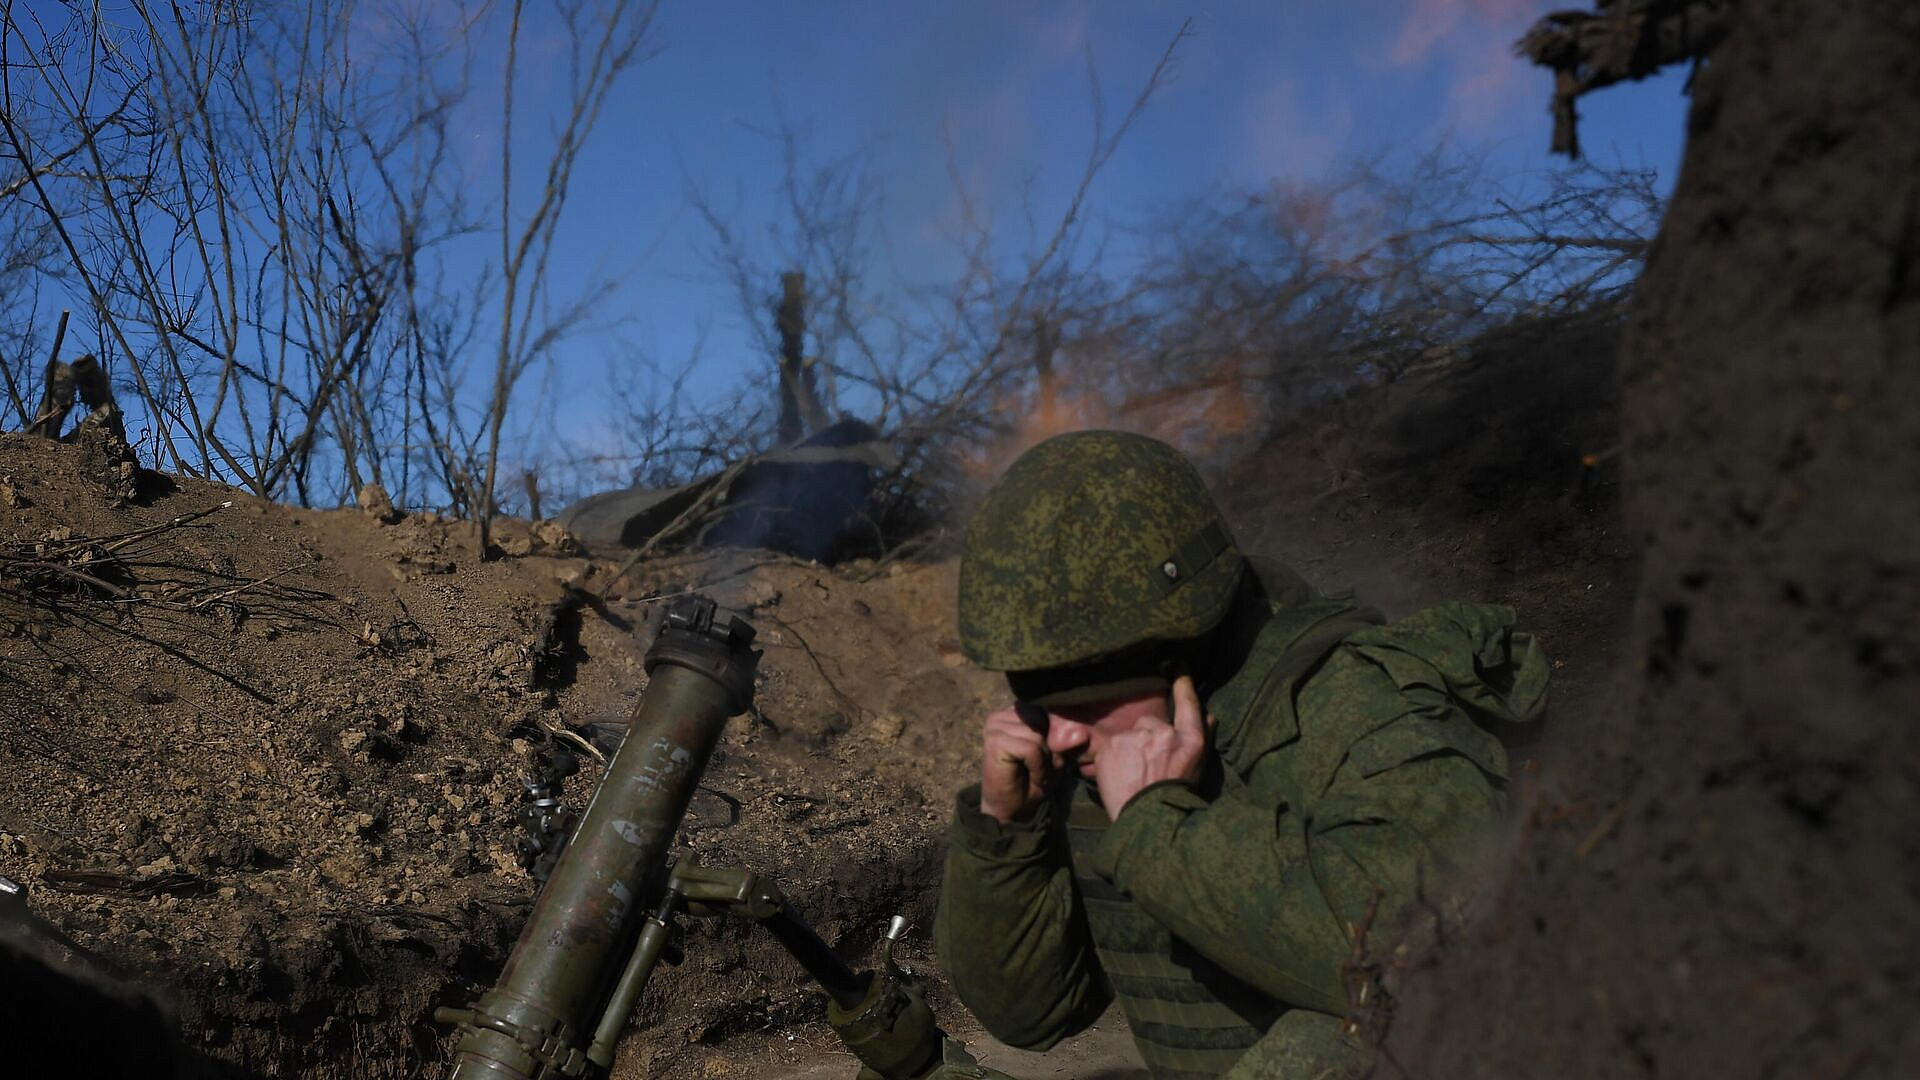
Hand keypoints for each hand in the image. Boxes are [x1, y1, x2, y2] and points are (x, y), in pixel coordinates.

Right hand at [978, 704, 1057, 824]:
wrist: (1014, 809)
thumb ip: (1064, 736)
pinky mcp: (994, 741)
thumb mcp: (1056, 753)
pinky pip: (1031, 748)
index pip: (1048, 710)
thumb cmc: (1034, 778)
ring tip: (1037, 773)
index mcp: (1016, 711)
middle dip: (1051, 748)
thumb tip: (1079, 731)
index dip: (1056, 737)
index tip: (1048, 758)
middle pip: (1044, 721)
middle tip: (1042, 768)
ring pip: (1039, 735)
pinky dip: (1038, 767)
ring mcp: (995, 726)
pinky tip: (1032, 776)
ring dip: (1045, 760)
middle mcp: (1003, 714)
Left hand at [1093, 675, 1213, 821]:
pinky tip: (1119, 775)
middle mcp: (1165, 734)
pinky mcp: (1112, 746)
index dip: (1182, 681)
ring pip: (1130, 735)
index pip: (1188, 703)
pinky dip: (1112, 757)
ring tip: (1133, 773)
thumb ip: (1203, 739)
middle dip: (1147, 738)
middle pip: (1151, 722)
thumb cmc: (1175, 797)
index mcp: (1190, 740)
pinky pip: (1112, 745)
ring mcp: (1137, 738)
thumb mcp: (1197, 769)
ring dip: (1129, 748)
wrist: (1148, 823)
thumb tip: (1210, 717)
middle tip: (1147, 765)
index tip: (1177, 663)